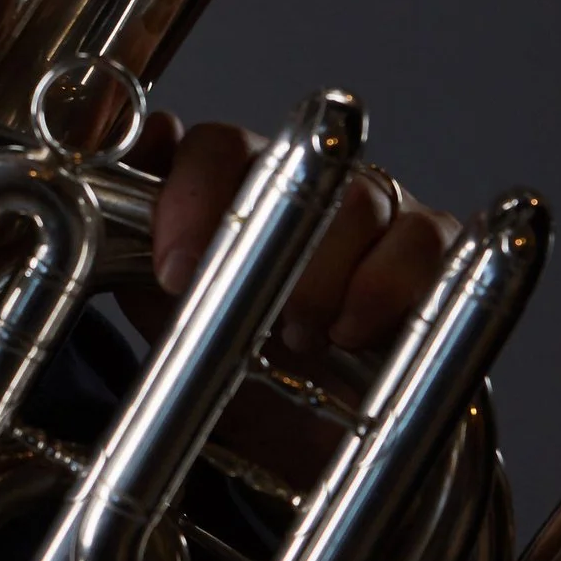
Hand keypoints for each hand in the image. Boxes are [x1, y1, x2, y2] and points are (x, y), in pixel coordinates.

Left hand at [129, 113, 457, 355]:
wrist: (300, 420)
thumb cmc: (228, 340)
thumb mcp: (159, 292)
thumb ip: (133, 221)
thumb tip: (146, 139)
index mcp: (236, 174)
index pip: (218, 147)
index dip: (193, 199)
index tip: (175, 270)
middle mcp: (307, 177)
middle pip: (296, 169)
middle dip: (266, 248)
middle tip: (247, 310)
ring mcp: (374, 207)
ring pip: (360, 203)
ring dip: (321, 279)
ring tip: (297, 333)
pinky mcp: (428, 247)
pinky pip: (422, 241)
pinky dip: (385, 287)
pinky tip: (351, 330)